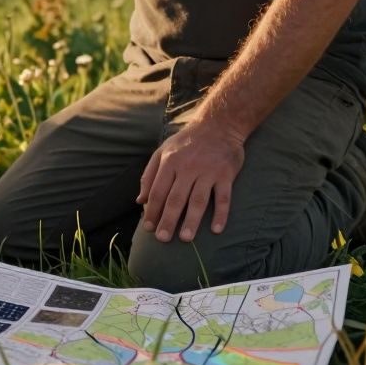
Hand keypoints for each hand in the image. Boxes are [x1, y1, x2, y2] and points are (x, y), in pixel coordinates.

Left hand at [136, 122, 245, 242]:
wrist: (218, 125)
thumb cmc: (186, 142)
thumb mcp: (162, 152)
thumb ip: (149, 175)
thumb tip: (139, 200)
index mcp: (169, 162)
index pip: (158, 191)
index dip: (152, 211)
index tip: (148, 228)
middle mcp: (187, 167)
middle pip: (176, 198)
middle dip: (168, 220)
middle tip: (162, 239)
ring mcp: (208, 171)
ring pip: (198, 200)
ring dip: (192, 221)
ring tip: (185, 238)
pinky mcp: (226, 174)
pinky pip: (223, 197)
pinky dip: (221, 214)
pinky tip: (216, 229)